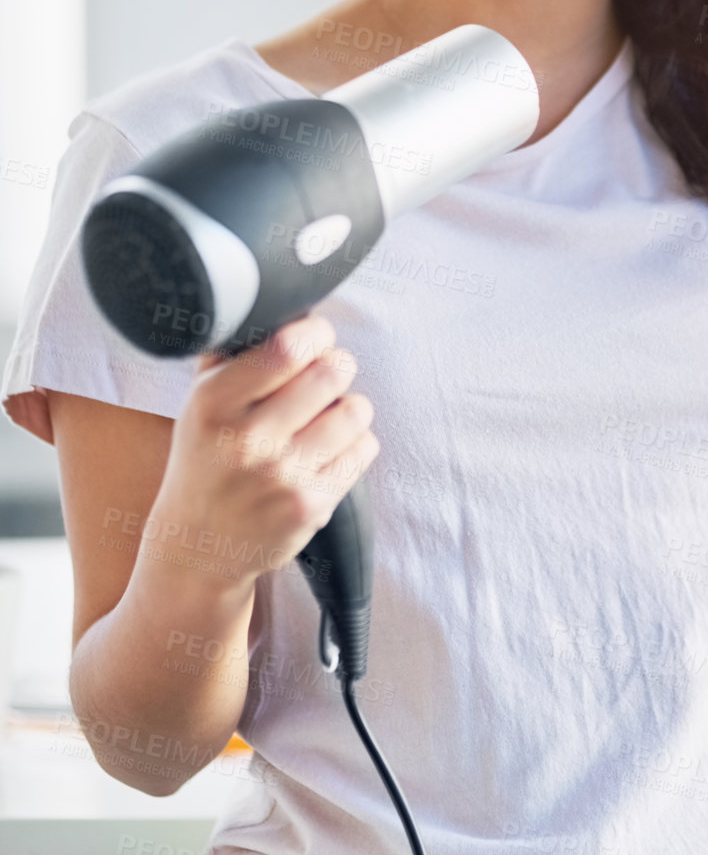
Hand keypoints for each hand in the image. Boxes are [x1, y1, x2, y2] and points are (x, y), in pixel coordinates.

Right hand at [146, 314, 379, 592]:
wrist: (197, 549)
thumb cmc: (205, 462)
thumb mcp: (197, 404)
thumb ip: (229, 354)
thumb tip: (271, 305)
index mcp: (213, 404)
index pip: (289, 346)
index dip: (316, 333)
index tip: (316, 337)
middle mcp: (247, 440)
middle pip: (332, 373)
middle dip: (338, 366)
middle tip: (328, 373)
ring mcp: (281, 476)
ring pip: (356, 410)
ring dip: (350, 406)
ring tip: (329, 414)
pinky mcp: (310, 506)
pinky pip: (364, 450)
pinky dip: (355, 443)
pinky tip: (330, 449)